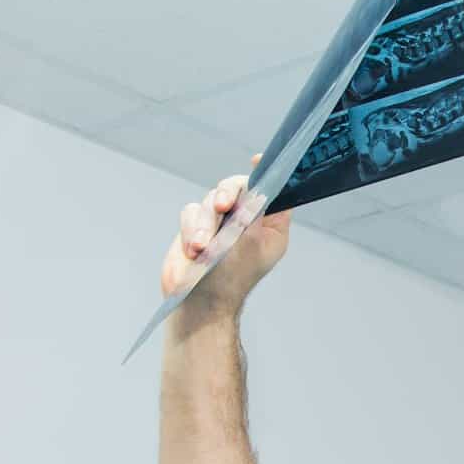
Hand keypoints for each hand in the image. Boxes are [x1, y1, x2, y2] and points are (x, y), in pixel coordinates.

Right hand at [160, 153, 293, 310]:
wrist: (199, 302)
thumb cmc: (233, 278)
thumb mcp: (253, 242)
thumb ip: (256, 210)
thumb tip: (261, 183)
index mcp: (269, 224)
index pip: (272, 190)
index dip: (266, 172)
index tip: (257, 160)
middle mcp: (245, 220)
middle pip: (237, 186)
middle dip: (227, 193)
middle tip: (224, 206)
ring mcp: (220, 223)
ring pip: (210, 200)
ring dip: (205, 223)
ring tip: (203, 248)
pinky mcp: (195, 227)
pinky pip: (190, 213)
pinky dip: (191, 230)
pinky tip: (194, 251)